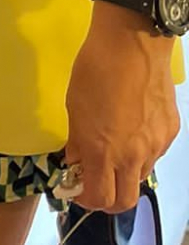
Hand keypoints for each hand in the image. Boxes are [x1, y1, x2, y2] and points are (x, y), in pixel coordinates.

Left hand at [63, 5, 180, 212]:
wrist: (132, 43)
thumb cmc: (94, 70)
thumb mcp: (74, 106)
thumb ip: (77, 141)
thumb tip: (76, 161)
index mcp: (104, 152)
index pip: (100, 199)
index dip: (85, 200)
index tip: (76, 188)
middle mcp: (134, 157)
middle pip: (125, 200)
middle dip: (107, 199)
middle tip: (95, 181)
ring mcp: (156, 145)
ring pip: (141, 175)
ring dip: (124, 172)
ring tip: (113, 148)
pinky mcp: (171, 131)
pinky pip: (155, 152)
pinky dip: (141, 151)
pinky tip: (132, 127)